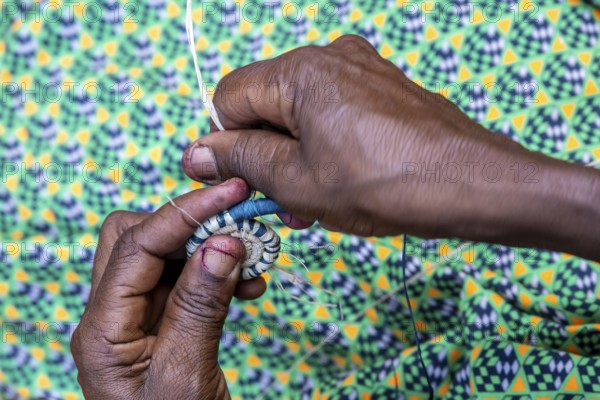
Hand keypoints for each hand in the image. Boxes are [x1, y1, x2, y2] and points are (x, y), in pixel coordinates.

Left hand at [71, 179, 263, 398]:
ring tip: (253, 260)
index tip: (230, 193)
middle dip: (187, 224)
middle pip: (135, 238)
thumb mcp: (186, 376)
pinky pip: (185, 281)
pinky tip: (247, 284)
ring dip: (208, 248)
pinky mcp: (161, 323)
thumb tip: (223, 243)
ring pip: (164, 256)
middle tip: (237, 225)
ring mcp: (135, 319)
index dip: (185, 212)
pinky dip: (216, 272)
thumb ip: (199, 306)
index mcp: (102, 330)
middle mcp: (111, 316)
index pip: (137, 245)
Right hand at [182, 35, 599, 259]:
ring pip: (300, 112)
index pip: (229, 98)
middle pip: (266, 103)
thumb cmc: (383, 184)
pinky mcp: (383, 88)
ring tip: (311, 201)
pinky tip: (339, 181)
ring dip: (294, 156)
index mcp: (299, 71)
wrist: (470, 184)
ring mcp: (361, 69)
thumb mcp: (296, 181)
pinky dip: (325, 146)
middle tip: (278, 201)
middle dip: (264, 154)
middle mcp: (329, 57)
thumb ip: (241, 159)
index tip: (237, 181)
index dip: (225, 144)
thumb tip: (197, 152)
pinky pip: (334, 113)